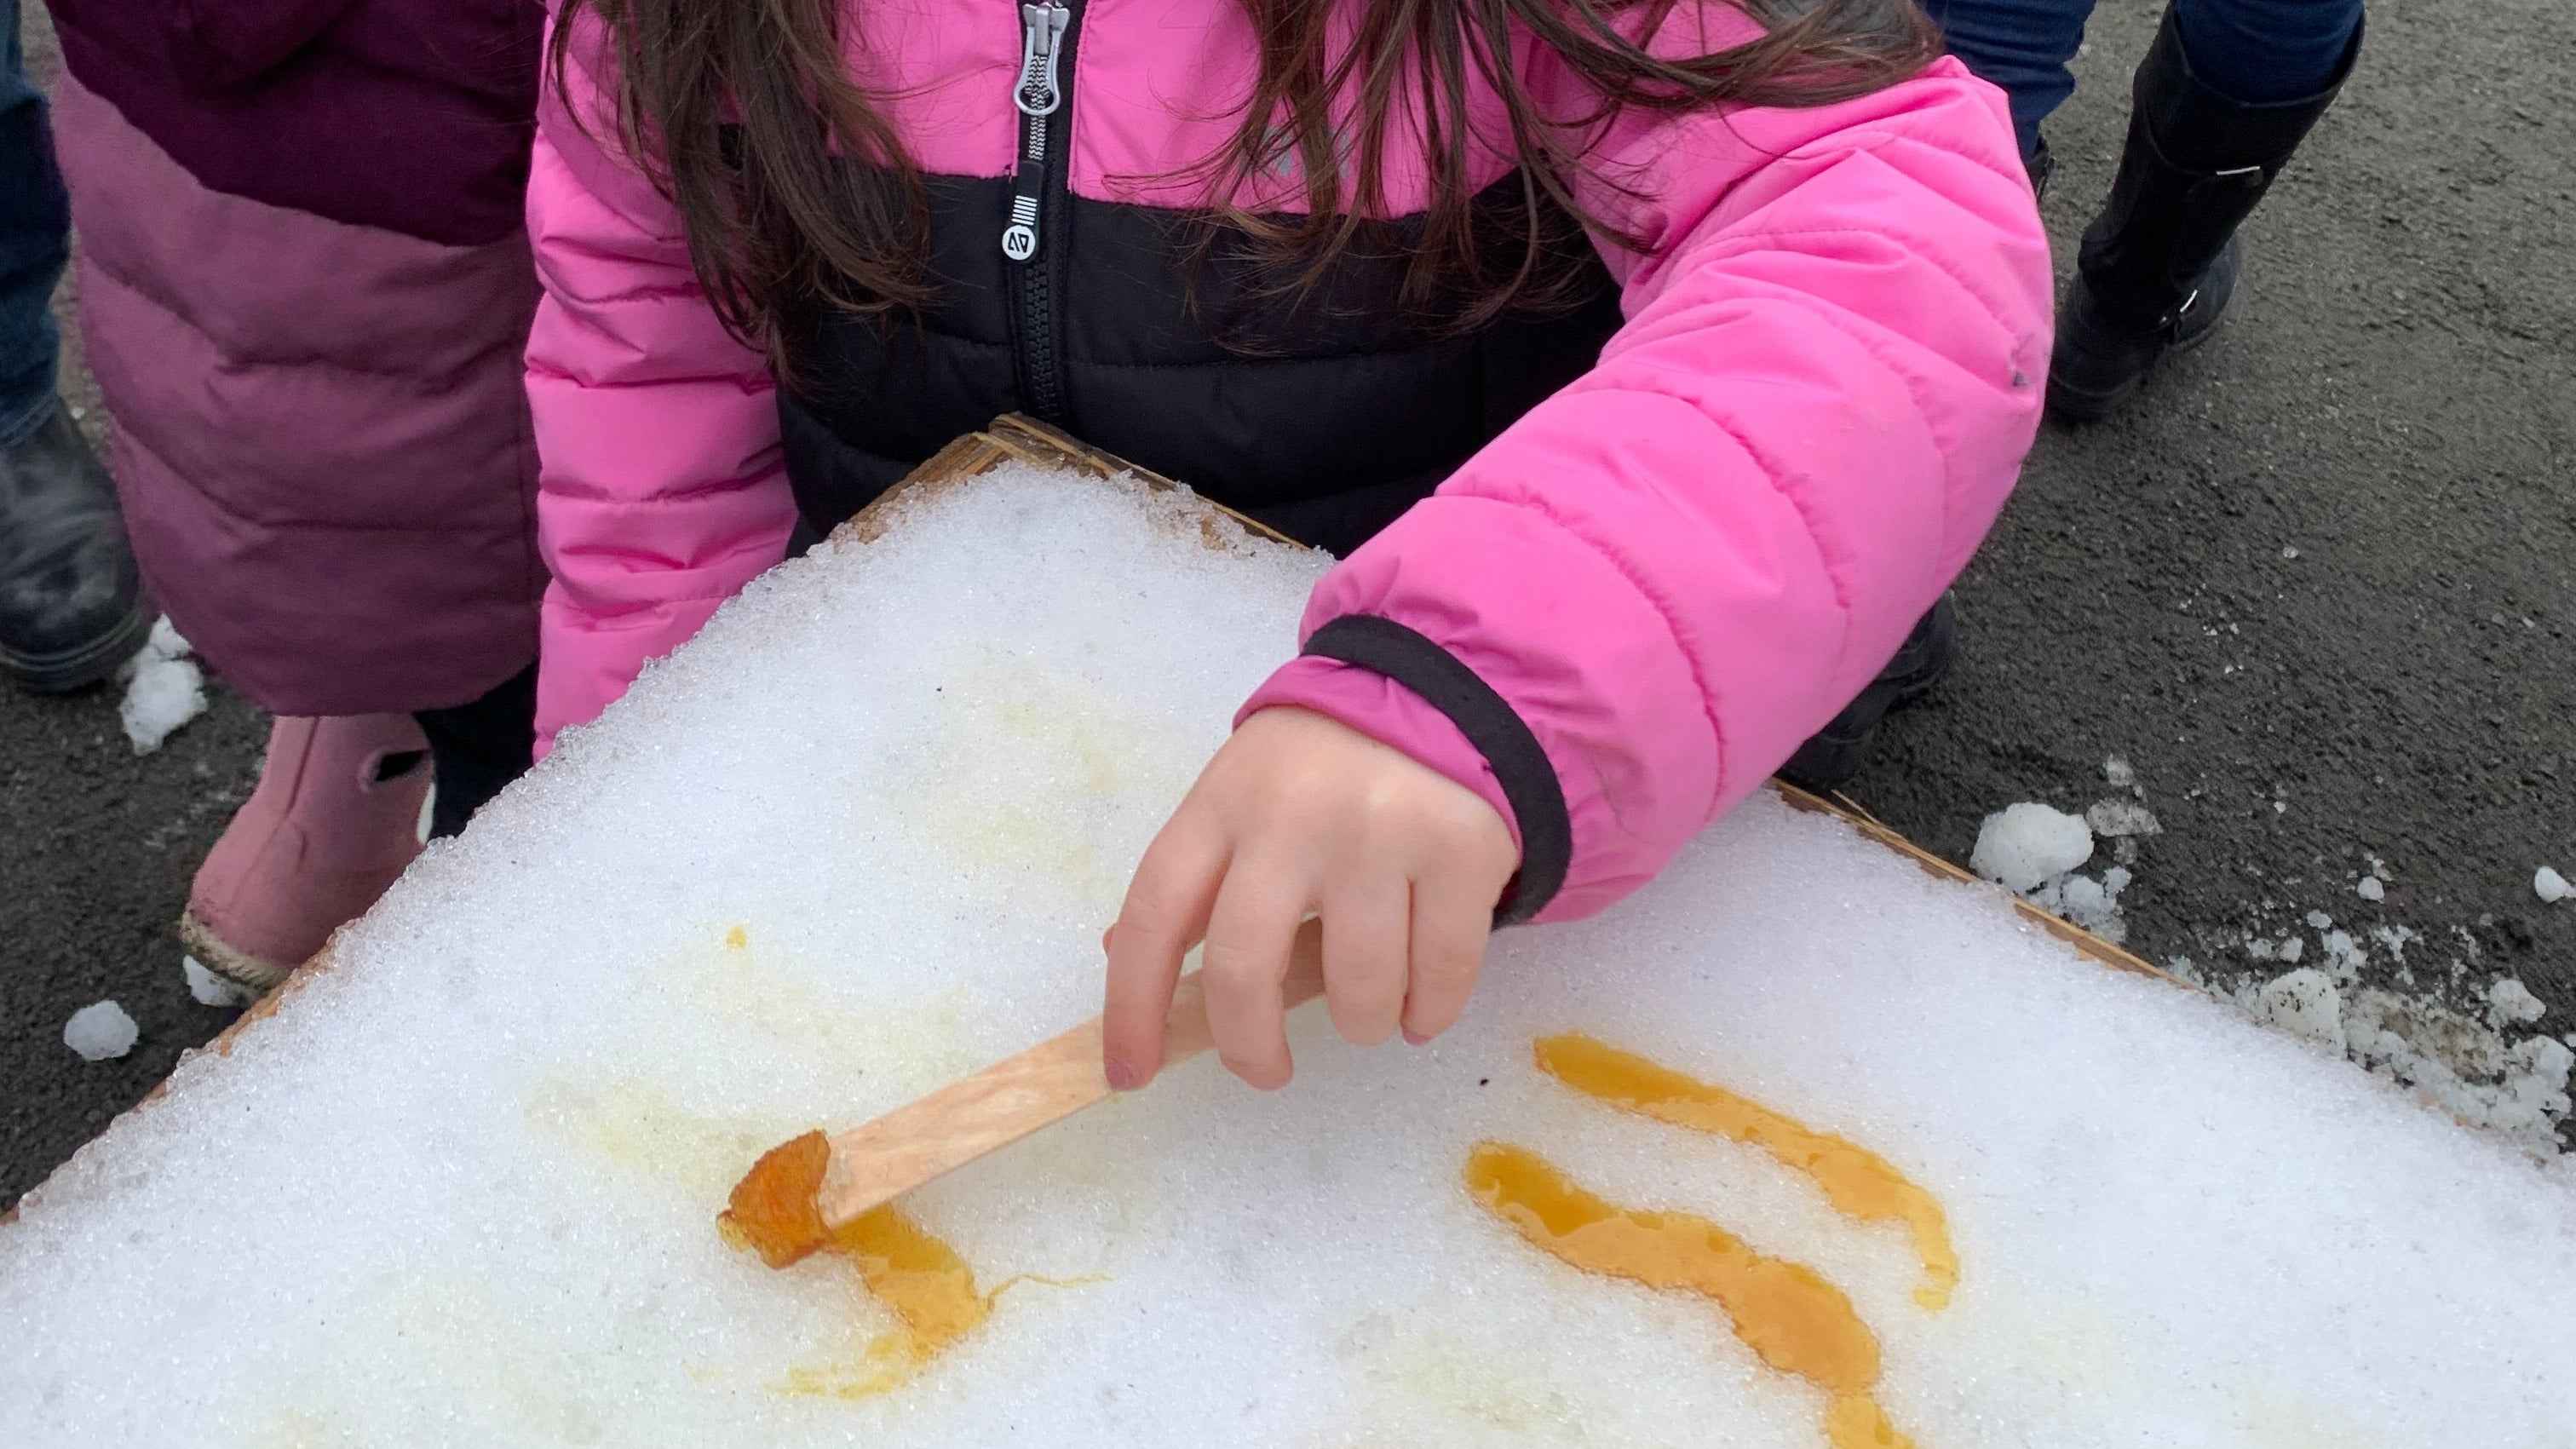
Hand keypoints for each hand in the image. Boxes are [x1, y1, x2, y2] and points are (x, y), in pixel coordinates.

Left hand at [1103, 706, 1518, 1090]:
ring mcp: (1382, 834)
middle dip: (1250, 1047)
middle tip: (1267, 1070)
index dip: (1133, 1007)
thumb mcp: (1242, 798)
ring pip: (1358, 989)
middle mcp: (1294, 815)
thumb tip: (1126, 961)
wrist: (1443, 695)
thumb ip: (1196, 876)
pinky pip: (1440, 976)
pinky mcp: (1461, 851)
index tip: (1130, 1074)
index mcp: (1223, 802)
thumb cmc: (1324, 767)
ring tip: (1369, 1012)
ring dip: (1361, 1024)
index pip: (1155, 914)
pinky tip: (1420, 1008)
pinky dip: (1428, 1013)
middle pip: (1246, 969)